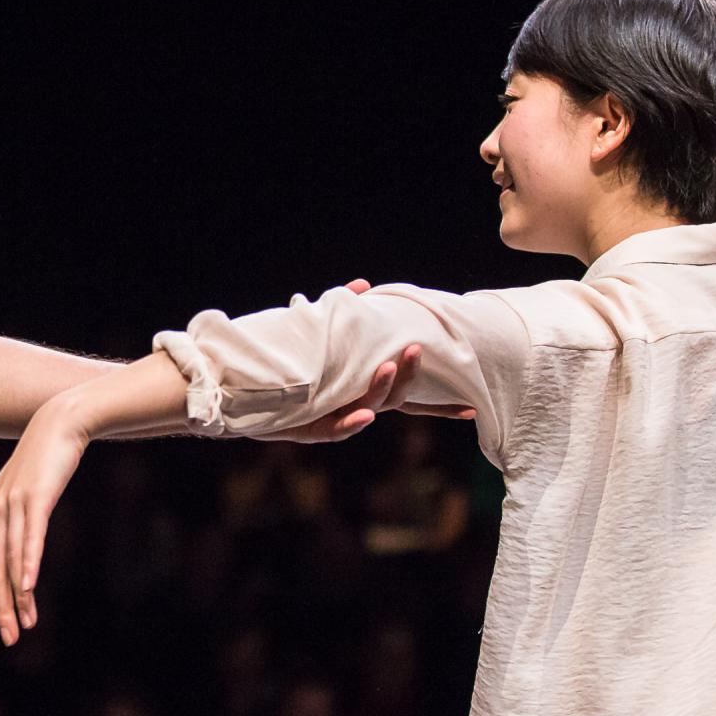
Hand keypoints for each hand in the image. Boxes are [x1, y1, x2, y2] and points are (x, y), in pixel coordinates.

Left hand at [0, 393, 91, 643]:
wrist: (57, 424)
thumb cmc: (35, 461)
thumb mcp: (4, 494)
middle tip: (5, 640)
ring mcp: (14, 505)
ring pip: (10, 559)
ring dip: (16, 596)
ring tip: (24, 626)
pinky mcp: (37, 497)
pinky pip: (31, 535)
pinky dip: (28, 561)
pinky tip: (29, 585)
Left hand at [255, 281, 472, 440]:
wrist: (243, 395)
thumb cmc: (286, 367)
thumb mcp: (316, 336)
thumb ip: (341, 313)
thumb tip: (363, 286)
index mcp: (362, 389)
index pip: (407, 396)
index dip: (440, 406)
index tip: (471, 407)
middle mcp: (355, 406)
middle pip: (395, 396)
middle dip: (408, 374)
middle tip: (414, 347)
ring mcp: (336, 419)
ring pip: (369, 409)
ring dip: (381, 390)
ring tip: (387, 365)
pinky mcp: (312, 430)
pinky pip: (335, 430)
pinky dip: (350, 424)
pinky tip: (363, 416)